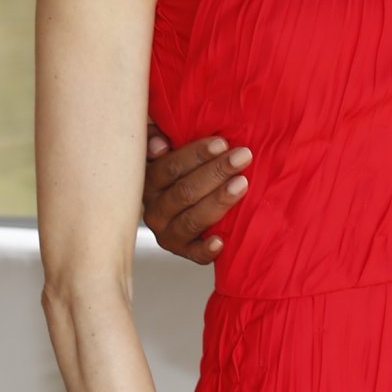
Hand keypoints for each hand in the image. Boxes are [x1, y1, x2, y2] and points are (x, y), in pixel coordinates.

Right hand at [143, 130, 250, 263]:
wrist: (188, 199)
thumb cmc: (185, 167)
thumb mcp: (169, 146)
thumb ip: (158, 137)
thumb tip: (159, 145)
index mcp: (149, 181)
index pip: (169, 167)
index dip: (196, 155)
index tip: (222, 143)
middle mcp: (154, 209)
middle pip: (184, 192)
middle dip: (216, 172)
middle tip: (243, 157)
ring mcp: (167, 233)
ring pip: (191, 220)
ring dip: (218, 201)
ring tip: (242, 184)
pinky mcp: (183, 250)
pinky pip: (194, 254)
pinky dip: (205, 250)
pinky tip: (221, 241)